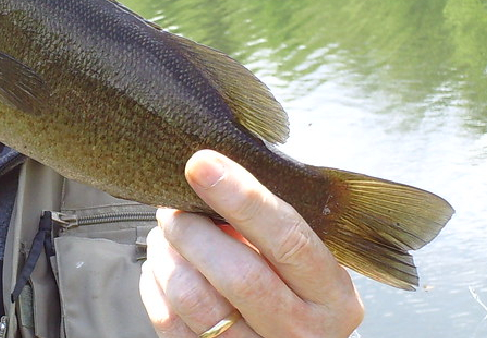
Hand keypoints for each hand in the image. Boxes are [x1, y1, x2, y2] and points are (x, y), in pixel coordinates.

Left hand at [139, 150, 363, 337]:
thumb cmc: (298, 291)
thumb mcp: (310, 262)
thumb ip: (271, 227)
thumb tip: (213, 176)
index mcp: (331, 296)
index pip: (288, 239)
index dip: (242, 198)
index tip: (203, 165)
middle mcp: (299, 330)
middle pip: (237, 274)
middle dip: (193, 231)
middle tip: (174, 208)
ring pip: (194, 299)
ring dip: (167, 256)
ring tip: (165, 235)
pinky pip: (170, 322)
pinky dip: (155, 286)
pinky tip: (161, 267)